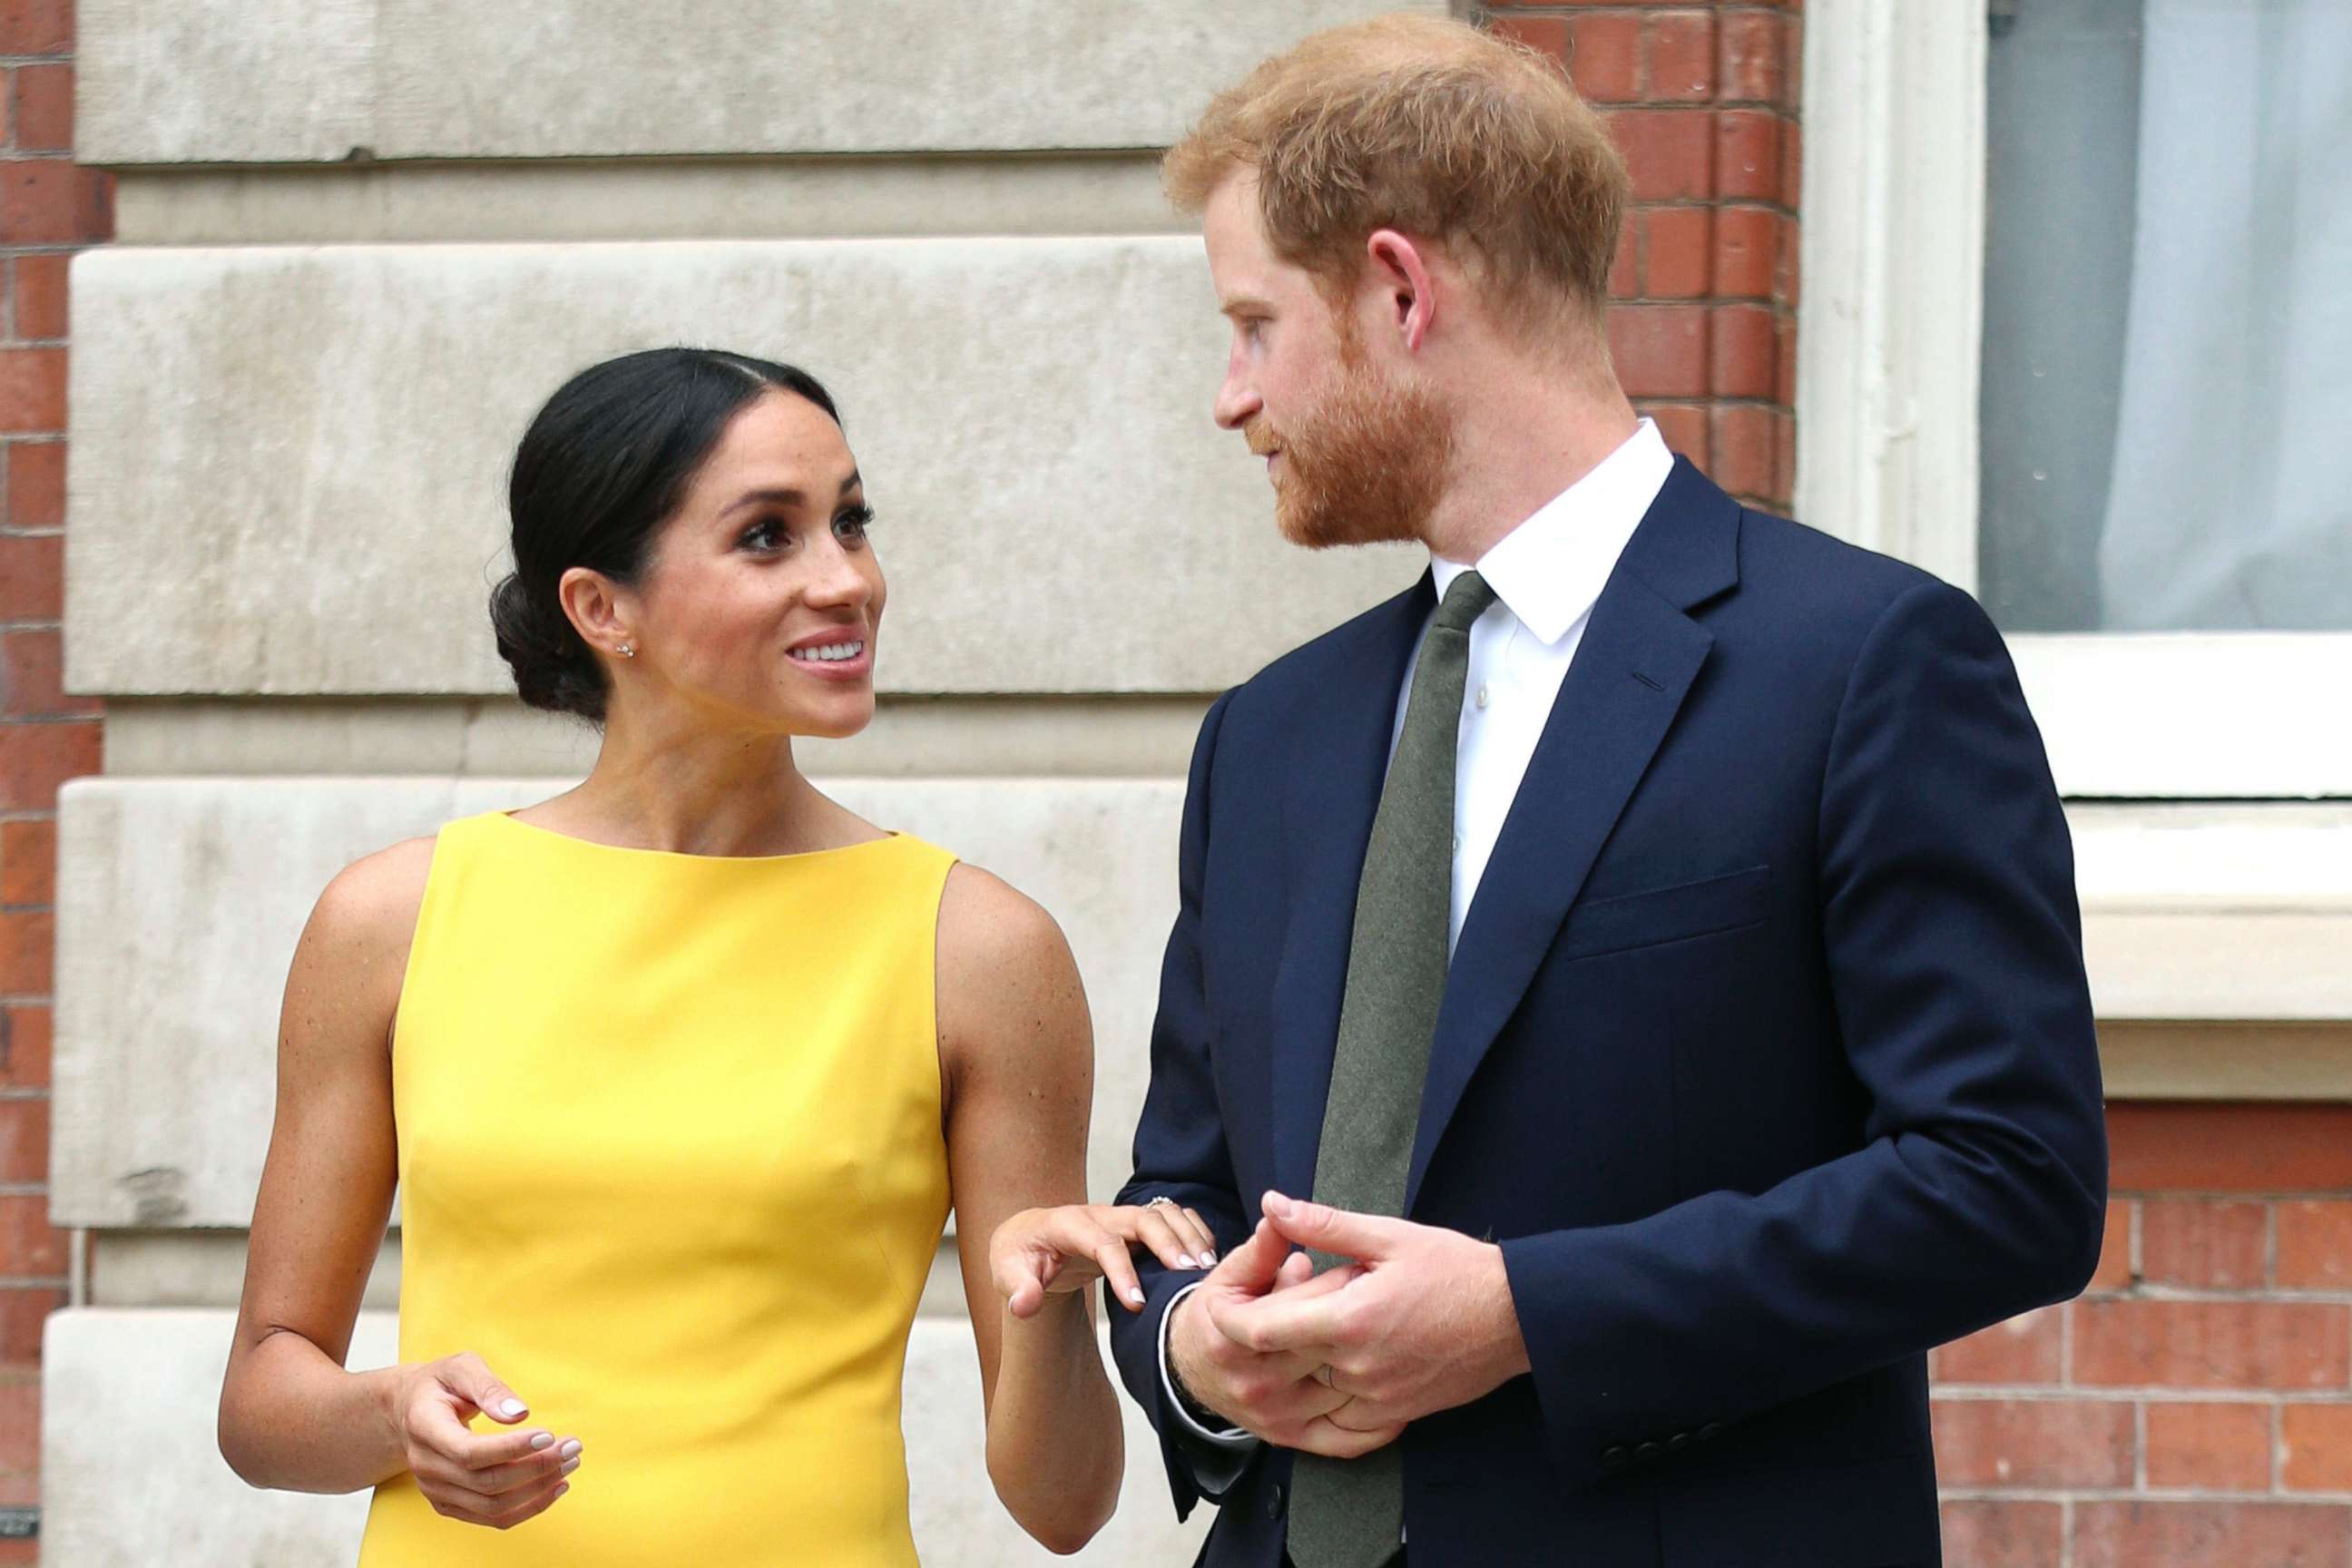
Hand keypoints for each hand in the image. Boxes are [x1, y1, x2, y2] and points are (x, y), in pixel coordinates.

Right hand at [389, 1352, 579, 1529]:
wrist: (408, 1411)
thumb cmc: (441, 1384)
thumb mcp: (461, 1368)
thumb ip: (489, 1387)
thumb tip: (520, 1414)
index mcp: (424, 1427)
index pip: (470, 1452)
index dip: (512, 1448)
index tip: (550, 1434)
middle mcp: (425, 1465)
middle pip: (487, 1482)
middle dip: (537, 1467)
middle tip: (573, 1446)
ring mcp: (435, 1490)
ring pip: (493, 1506)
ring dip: (538, 1489)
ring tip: (570, 1464)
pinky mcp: (448, 1504)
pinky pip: (492, 1517)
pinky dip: (528, 1507)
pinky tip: (556, 1486)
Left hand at [991, 1200, 1220, 1317]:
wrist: (1030, 1238)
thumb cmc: (1020, 1257)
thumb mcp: (1007, 1273)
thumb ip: (1016, 1288)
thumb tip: (1024, 1305)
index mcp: (1067, 1224)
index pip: (1101, 1242)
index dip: (1121, 1269)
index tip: (1137, 1303)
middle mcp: (1099, 1214)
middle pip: (1142, 1218)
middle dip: (1169, 1243)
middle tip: (1190, 1275)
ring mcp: (1120, 1217)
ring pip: (1163, 1214)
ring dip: (1188, 1236)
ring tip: (1207, 1268)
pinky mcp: (1135, 1225)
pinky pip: (1172, 1218)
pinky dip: (1193, 1232)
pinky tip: (1208, 1259)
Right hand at [1168, 1213, 1397, 1457]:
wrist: (1193, 1367)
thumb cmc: (1220, 1313)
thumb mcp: (1231, 1274)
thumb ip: (1261, 1249)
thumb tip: (1279, 1212)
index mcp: (1236, 1339)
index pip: (1297, 1310)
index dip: (1334, 1286)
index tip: (1360, 1267)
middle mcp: (1256, 1385)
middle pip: (1325, 1348)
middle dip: (1358, 1317)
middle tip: (1385, 1295)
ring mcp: (1277, 1417)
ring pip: (1341, 1389)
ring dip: (1372, 1360)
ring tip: (1389, 1330)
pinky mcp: (1294, 1439)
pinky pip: (1346, 1439)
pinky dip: (1379, 1423)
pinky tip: (1398, 1391)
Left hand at [1213, 1191, 1531, 1433]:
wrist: (1516, 1316)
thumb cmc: (1456, 1269)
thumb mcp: (1388, 1235)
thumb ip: (1324, 1224)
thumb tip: (1273, 1204)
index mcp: (1349, 1320)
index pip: (1265, 1331)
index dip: (1233, 1320)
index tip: (1221, 1307)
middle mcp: (1357, 1367)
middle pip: (1281, 1366)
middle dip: (1258, 1345)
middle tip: (1249, 1320)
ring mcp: (1378, 1397)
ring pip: (1310, 1396)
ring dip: (1293, 1374)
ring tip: (1290, 1346)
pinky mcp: (1399, 1413)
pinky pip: (1346, 1424)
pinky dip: (1328, 1404)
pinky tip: (1327, 1380)